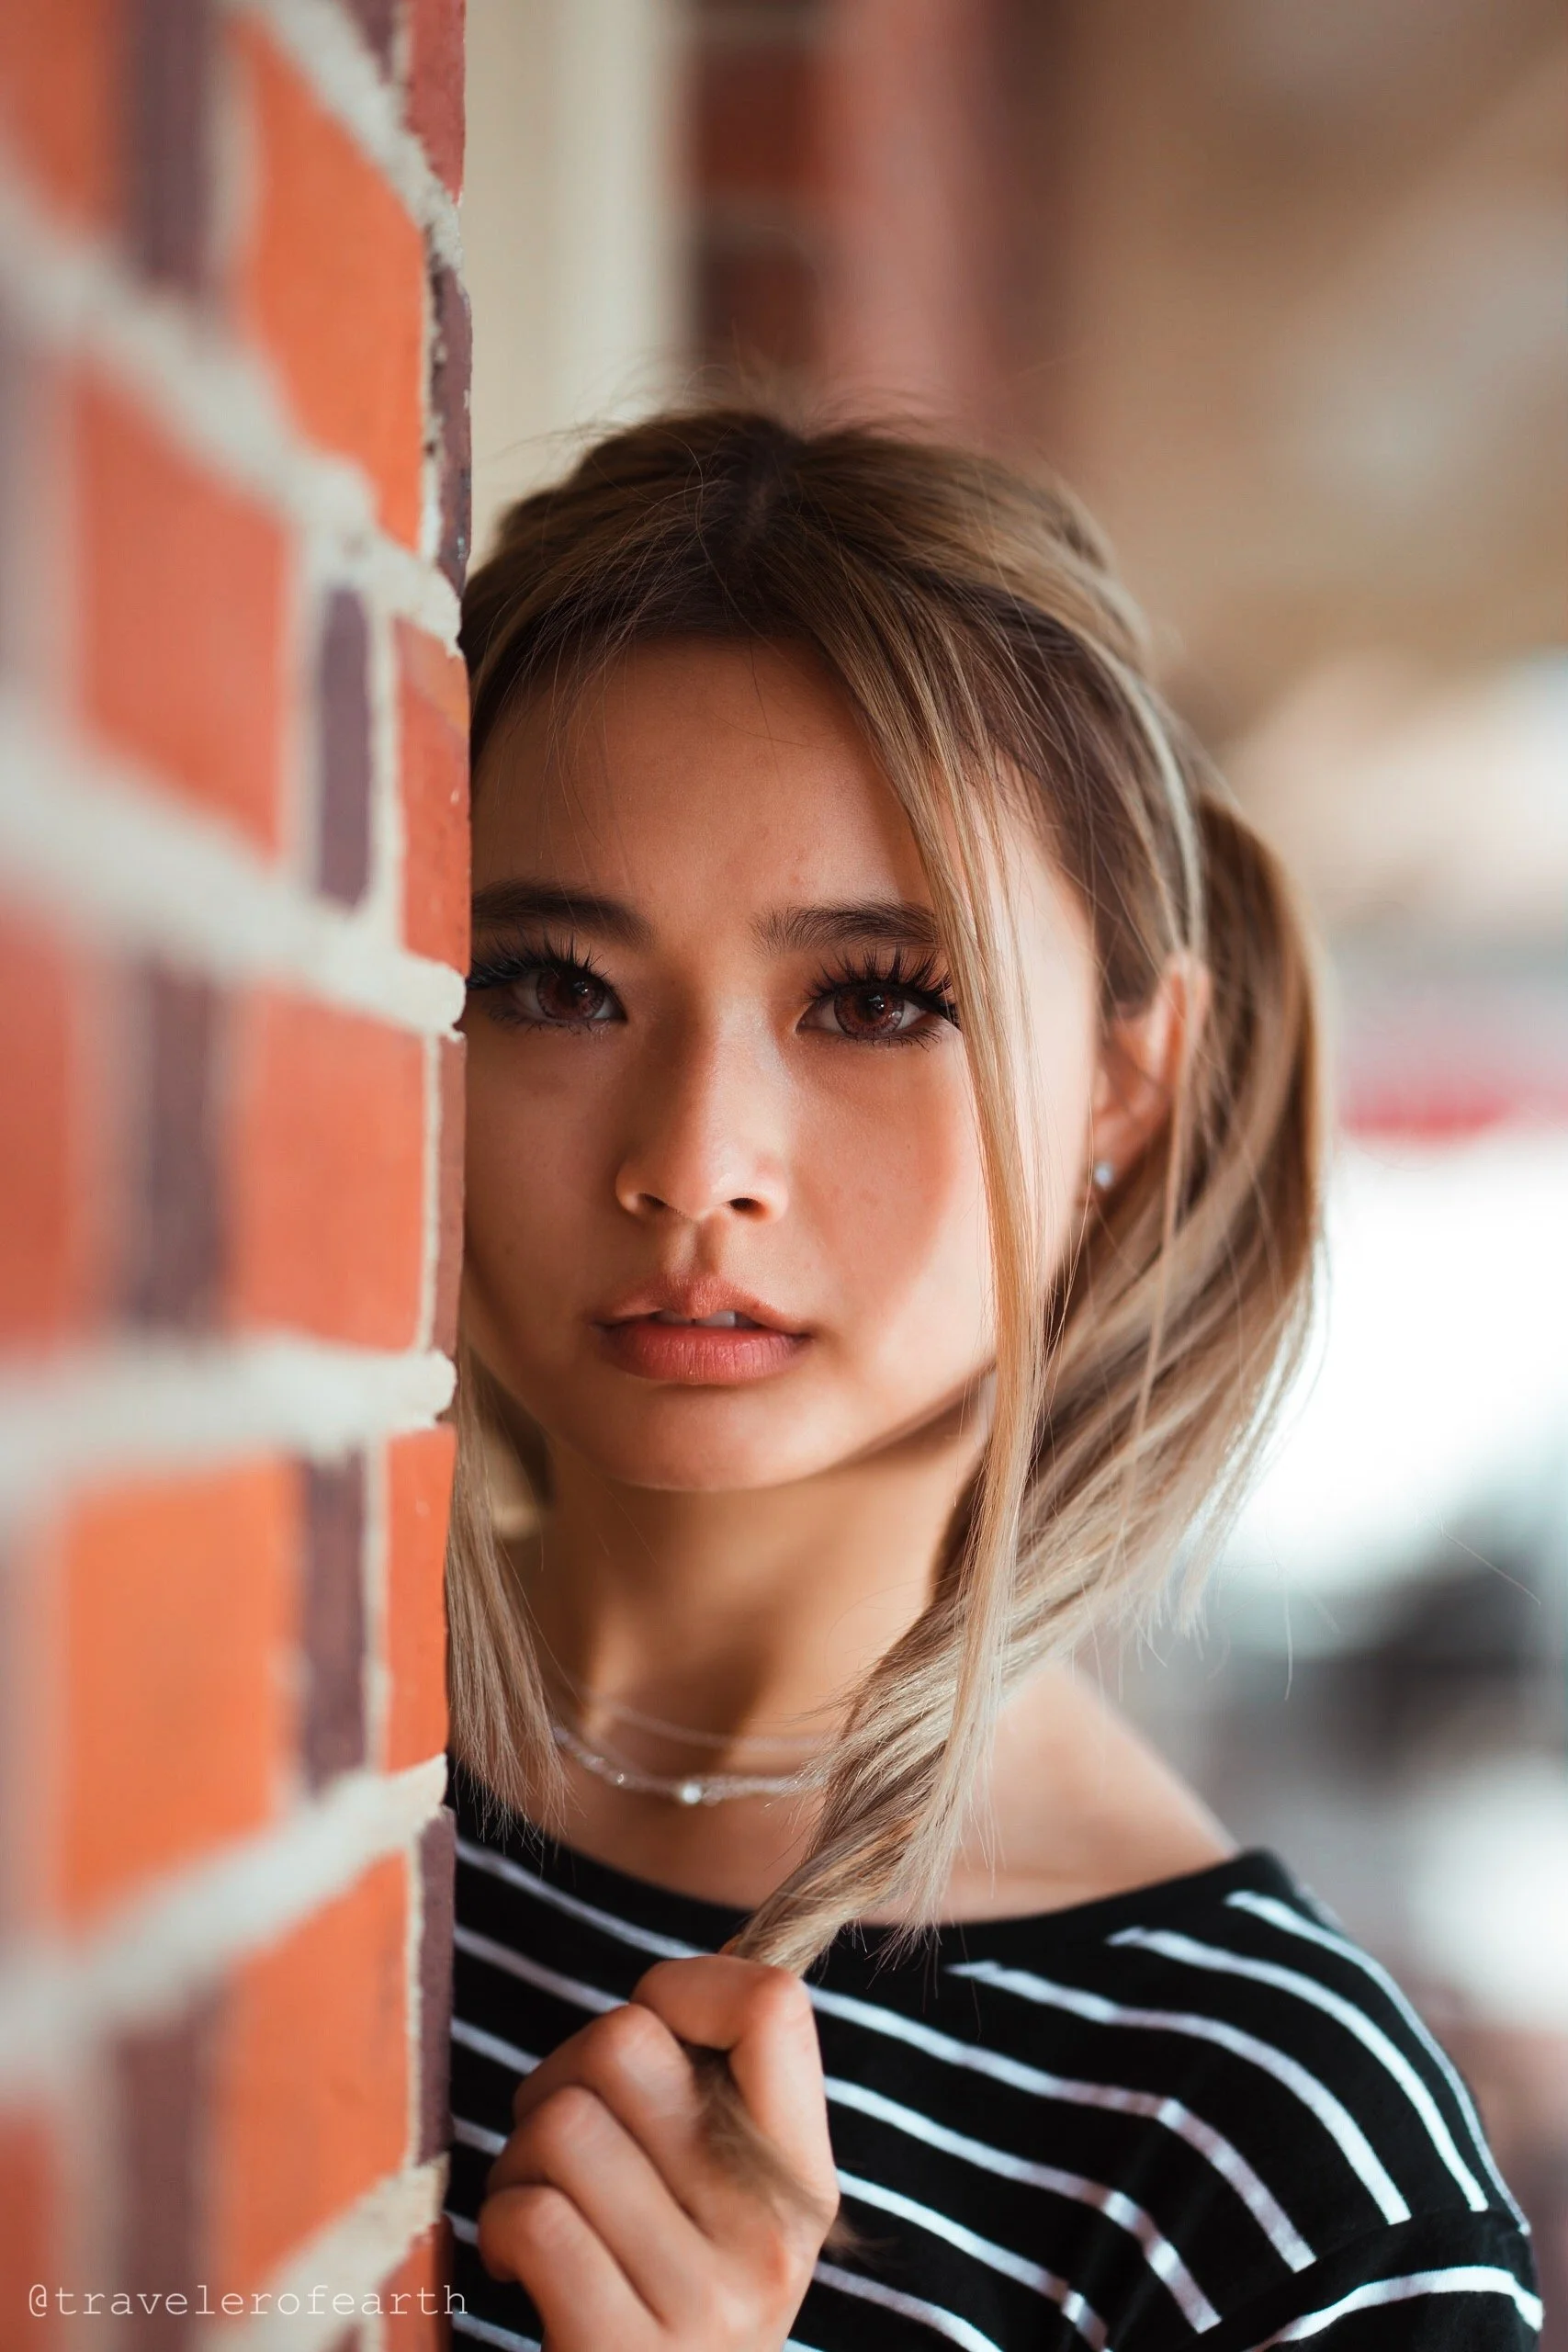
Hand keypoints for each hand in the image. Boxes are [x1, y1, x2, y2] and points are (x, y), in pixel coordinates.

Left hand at [476, 1955, 838, 2350]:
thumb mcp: (721, 2207)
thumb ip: (715, 2102)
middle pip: (627, 2043)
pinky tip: (516, 2265)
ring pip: (563, 2123)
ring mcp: (703, 2304)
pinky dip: (498, 2226)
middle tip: (567, 2143)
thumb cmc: (654, 2297)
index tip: (650, 2034)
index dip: (682, 1985)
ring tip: (539, 2208)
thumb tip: (697, 1975)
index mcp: (802, 2180)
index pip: (773, 2004)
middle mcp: (770, 2238)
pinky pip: (532, 2215)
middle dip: (565, 2074)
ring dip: (518, 2159)